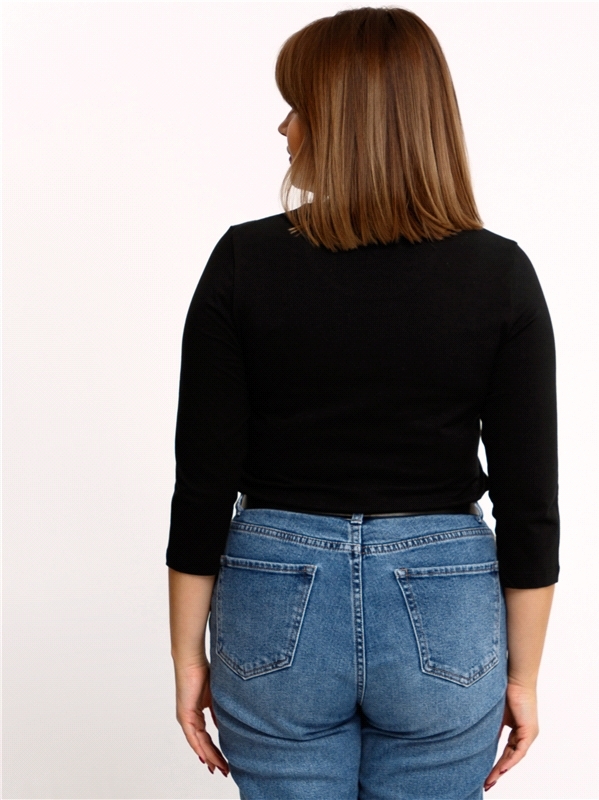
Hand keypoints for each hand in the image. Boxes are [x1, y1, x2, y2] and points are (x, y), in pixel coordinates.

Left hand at [174, 661, 229, 777]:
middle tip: (225, 771)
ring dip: (209, 757)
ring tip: (220, 768)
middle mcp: (189, 719)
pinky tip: (205, 758)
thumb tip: (224, 726)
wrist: (192, 660)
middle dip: (214, 759)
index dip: (216, 751)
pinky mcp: (184, 715)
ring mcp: (186, 718)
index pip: (207, 738)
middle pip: (203, 745)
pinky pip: (192, 736)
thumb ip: (218, 713)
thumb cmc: (203, 672)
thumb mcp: (215, 697)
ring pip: (198, 744)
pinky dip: (199, 748)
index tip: (225, 762)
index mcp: (196, 715)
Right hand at [484, 681, 538, 791]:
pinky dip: (510, 760)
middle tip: (486, 783)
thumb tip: (475, 737)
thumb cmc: (502, 687)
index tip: (485, 773)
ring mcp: (528, 733)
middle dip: (497, 771)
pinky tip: (502, 769)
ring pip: (514, 757)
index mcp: (515, 729)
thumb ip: (489, 726)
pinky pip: (519, 751)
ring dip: (502, 769)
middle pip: (509, 758)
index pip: (505, 751)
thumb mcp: (493, 712)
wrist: (514, 676)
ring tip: (490, 780)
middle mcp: (524, 733)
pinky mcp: (530, 731)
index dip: (495, 763)